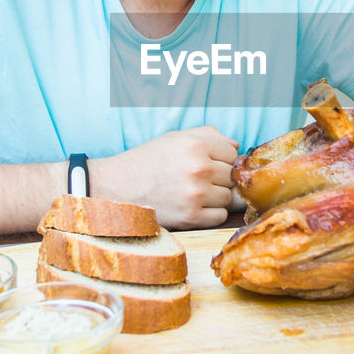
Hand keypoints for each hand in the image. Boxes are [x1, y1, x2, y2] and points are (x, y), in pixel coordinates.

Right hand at [91, 126, 239, 228]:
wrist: (117, 189)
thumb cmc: (146, 161)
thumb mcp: (174, 138)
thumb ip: (208, 135)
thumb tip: (237, 145)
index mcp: (196, 145)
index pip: (233, 154)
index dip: (222, 159)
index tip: (208, 164)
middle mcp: (199, 169)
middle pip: (231, 177)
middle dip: (219, 179)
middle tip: (197, 180)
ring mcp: (196, 195)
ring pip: (228, 198)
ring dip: (215, 197)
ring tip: (192, 193)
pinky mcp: (191, 218)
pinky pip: (220, 216)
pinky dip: (210, 214)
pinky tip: (192, 206)